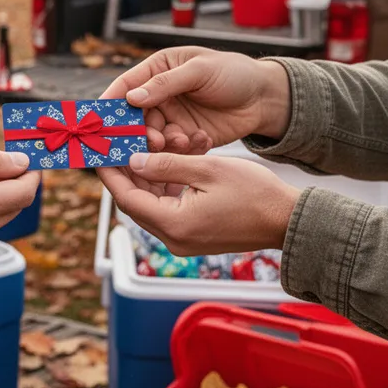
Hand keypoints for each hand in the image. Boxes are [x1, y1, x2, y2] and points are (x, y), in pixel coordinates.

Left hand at [97, 153, 300, 256]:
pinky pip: (169, 209)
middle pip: (136, 204)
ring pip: (152, 205)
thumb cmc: (255, 195)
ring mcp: (184, 240)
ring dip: (147, 178)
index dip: (111, 175)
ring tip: (143, 149)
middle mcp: (174, 239)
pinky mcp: (194, 236)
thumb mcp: (207, 170)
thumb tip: (134, 162)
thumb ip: (167, 165)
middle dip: (126, 174)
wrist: (287, 220)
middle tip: (116, 147)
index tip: (99, 154)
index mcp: (175, 225)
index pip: (128, 199)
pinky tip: (168, 164)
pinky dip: (165, 187)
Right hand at [101, 47, 291, 153]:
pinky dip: (182, 149)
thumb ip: (165, 84)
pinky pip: (173, 148)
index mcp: (158, 70)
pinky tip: (198, 141)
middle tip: (151, 140)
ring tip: (179, 140)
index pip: (125, 86)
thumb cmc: (234, 73)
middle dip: (138, 131)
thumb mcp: (200, 71)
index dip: (110, 103)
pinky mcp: (185, 137)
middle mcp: (160, 95)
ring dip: (161, 142)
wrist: (265, 98)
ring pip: (152, 136)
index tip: (100, 121)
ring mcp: (172, 117)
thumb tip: (132, 98)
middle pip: (134, 117)